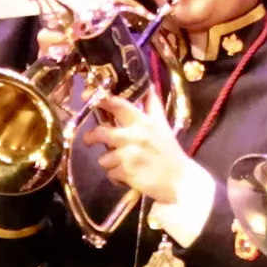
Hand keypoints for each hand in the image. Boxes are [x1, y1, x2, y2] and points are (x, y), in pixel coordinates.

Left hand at [85, 93, 211, 224]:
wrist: (180, 180)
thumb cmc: (170, 152)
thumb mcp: (163, 126)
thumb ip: (153, 107)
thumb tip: (149, 87)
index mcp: (144, 122)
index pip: (118, 105)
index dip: (100, 100)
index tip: (86, 98)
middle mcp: (135, 136)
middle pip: (101, 132)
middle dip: (91, 137)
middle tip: (89, 140)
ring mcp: (130, 155)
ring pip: (103, 158)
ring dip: (110, 162)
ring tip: (123, 165)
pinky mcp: (127, 173)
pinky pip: (110, 174)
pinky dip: (116, 177)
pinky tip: (128, 176)